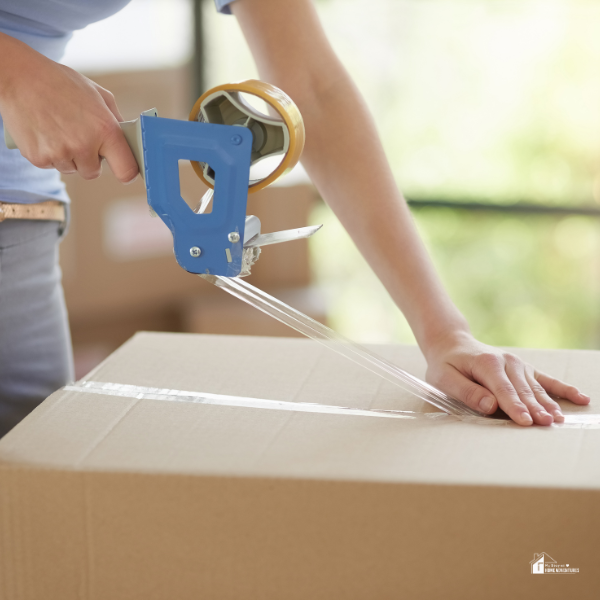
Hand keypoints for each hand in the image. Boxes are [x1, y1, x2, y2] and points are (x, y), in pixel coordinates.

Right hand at [0, 33, 137, 182]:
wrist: (18, 77)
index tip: (125, 170)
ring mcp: (60, 154)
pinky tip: (46, 132)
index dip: (127, 172)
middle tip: (78, 135)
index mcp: (105, 130)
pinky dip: (49, 153)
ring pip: (72, 169)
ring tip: (59, 128)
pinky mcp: (39, 158)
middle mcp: (84, 146)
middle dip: (89, 158)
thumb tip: (127, 140)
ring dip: (68, 155)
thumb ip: (116, 120)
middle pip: (94, 172)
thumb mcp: (98, 94)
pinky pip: (52, 165)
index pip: (126, 171)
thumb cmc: (60, 83)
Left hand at [424, 330, 590, 425]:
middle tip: (545, 425)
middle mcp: (506, 361)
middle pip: (522, 390)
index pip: (503, 390)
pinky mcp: (524, 368)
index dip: (514, 406)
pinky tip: (580, 398)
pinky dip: (564, 388)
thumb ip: (466, 391)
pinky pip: (546, 379)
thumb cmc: (446, 365)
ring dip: (548, 403)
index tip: (525, 421)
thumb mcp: (444, 378)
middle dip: (534, 408)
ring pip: (535, 388)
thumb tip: (489, 406)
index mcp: (486, 363)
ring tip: (558, 419)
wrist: (452, 345)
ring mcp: (518, 364)